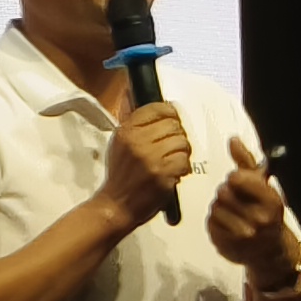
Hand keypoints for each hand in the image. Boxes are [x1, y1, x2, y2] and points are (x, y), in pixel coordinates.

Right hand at [97, 98, 193, 227]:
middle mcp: (137, 141)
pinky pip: (184, 160)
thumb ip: (134, 123)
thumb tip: (136, 94)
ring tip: (170, 161)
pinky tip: (172, 172)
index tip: (171, 120)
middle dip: (177, 136)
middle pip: (174, 125)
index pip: (157, 108)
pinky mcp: (162, 173)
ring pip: (182, 142)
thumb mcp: (119, 144)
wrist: (116, 205)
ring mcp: (150, 158)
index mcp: (126, 131)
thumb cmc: (120, 176)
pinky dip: (182, 168)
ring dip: (181, 153)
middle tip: (170, 147)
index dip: (170, 113)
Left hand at [207, 152, 297, 282]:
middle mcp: (258, 219)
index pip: (237, 178)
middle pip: (222, 192)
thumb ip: (245, 161)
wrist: (270, 249)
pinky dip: (215, 220)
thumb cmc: (266, 212)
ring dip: (219, 207)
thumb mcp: (263, 185)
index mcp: (270, 200)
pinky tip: (227, 223)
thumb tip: (233, 141)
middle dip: (226, 193)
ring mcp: (242, 235)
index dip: (235, 179)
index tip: (239, 183)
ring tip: (232, 212)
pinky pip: (209, 222)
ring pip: (214, 207)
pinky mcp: (226, 244)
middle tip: (235, 199)